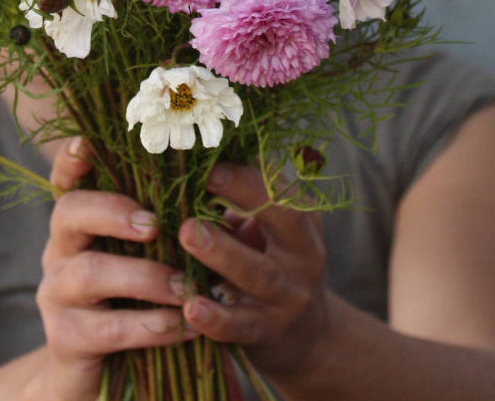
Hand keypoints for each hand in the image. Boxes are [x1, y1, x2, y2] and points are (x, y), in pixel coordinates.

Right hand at [36, 138, 198, 400]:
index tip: (90, 141)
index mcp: (79, 220)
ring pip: (89, 272)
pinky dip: (149, 325)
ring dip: (143, 276)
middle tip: (155, 223)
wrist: (104, 375)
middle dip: (112, 210)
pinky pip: (105, 328)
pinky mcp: (65, 339)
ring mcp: (56, 294)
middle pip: (69, 212)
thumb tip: (213, 171)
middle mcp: (60, 249)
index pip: (67, 179)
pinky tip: (182, 325)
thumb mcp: (143, 253)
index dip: (74, 159)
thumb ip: (162, 217)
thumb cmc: (134, 297)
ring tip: (186, 286)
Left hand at [178, 163, 329, 382]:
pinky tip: (191, 307)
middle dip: (244, 195)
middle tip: (202, 181)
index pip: (280, 185)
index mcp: (302, 219)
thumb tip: (194, 157)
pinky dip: (216, 318)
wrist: (306, 337)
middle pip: (284, 218)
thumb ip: (241, 201)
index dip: (244, 172)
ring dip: (222, 253)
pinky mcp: (271, 333)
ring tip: (187, 234)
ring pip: (260, 273)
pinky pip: (242, 326)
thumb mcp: (268, 231)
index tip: (207, 160)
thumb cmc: (271, 263)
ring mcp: (290, 296)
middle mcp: (304, 254)